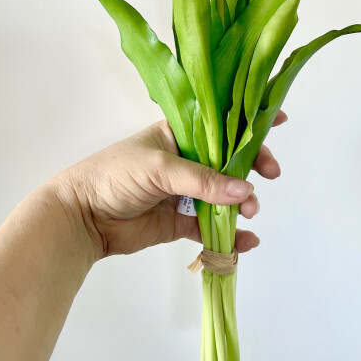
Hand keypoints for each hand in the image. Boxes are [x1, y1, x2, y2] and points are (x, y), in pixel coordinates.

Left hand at [52, 112, 286, 259]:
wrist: (83, 217)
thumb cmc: (115, 175)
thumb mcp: (160, 168)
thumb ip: (203, 180)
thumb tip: (244, 191)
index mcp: (179, 133)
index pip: (219, 122)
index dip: (247, 120)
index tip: (277, 119)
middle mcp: (186, 160)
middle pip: (230, 160)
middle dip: (253, 167)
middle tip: (269, 175)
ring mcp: (185, 191)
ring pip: (225, 194)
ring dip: (243, 202)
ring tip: (250, 212)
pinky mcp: (181, 220)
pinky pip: (212, 227)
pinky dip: (230, 235)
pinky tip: (246, 241)